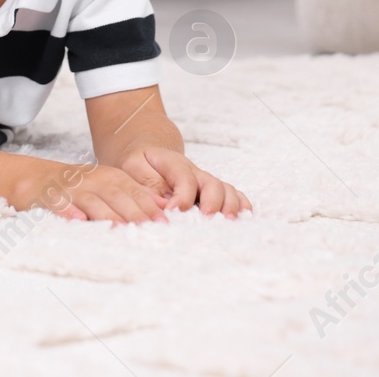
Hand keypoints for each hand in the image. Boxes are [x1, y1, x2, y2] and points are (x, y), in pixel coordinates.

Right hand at [21, 162, 169, 223]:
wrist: (37, 177)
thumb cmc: (79, 186)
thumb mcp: (108, 184)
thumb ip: (135, 193)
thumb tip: (165, 207)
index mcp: (111, 177)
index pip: (134, 192)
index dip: (149, 207)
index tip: (164, 224)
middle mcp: (93, 180)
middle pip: (117, 197)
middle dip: (133, 214)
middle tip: (148, 231)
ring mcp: (72, 188)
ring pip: (92, 201)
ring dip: (106, 214)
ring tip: (119, 229)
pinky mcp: (50, 196)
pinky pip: (60, 203)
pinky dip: (68, 211)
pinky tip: (77, 220)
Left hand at [118, 146, 251, 217]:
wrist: (150, 154)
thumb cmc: (141, 163)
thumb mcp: (134, 166)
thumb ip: (147, 183)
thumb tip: (163, 204)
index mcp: (175, 164)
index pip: (185, 179)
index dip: (183, 197)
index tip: (175, 212)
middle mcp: (196, 173)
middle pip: (212, 184)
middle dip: (212, 203)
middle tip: (207, 220)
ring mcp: (207, 182)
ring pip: (227, 190)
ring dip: (231, 206)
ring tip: (229, 223)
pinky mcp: (214, 191)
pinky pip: (234, 195)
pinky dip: (241, 205)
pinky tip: (244, 218)